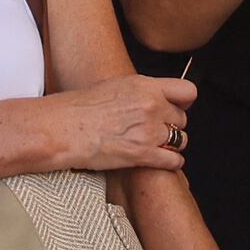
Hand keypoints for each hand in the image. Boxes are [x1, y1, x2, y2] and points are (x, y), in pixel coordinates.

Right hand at [29, 72, 199, 175]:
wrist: (62, 128)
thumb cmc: (79, 108)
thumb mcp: (115, 86)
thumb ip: (140, 91)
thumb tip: (152, 97)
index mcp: (145, 86)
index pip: (187, 91)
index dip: (184, 102)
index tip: (179, 108)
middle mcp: (151, 106)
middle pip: (182, 119)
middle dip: (172, 126)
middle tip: (157, 131)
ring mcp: (149, 130)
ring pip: (181, 140)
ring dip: (171, 145)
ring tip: (156, 146)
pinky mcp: (143, 154)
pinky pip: (174, 161)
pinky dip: (171, 163)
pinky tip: (161, 162)